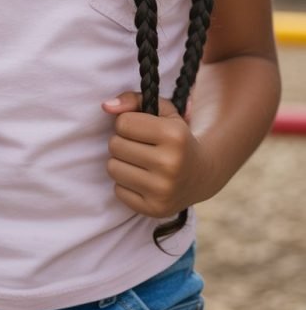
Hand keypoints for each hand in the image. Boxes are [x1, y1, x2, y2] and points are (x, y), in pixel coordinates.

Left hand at [102, 91, 207, 217]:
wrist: (203, 174)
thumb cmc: (176, 137)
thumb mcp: (163, 111)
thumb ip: (134, 100)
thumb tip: (106, 106)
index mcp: (174, 135)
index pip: (123, 123)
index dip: (128, 123)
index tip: (141, 129)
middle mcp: (170, 164)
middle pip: (115, 145)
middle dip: (123, 142)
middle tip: (140, 146)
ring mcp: (162, 190)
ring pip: (113, 168)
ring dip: (121, 162)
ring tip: (139, 161)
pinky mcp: (154, 209)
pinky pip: (117, 190)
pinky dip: (125, 183)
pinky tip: (143, 179)